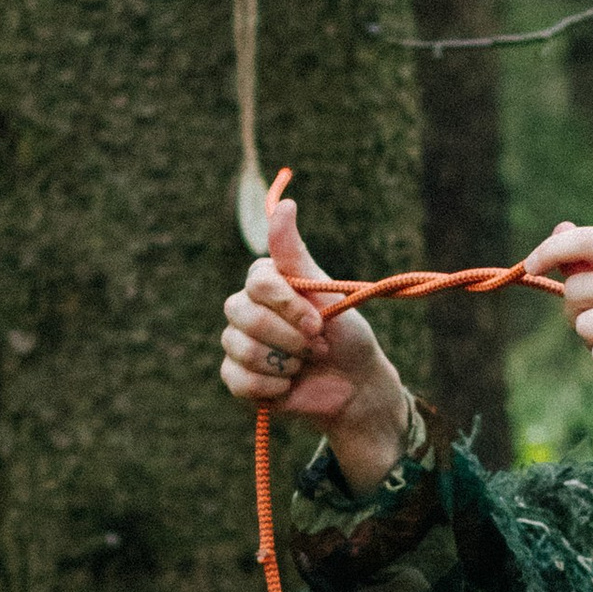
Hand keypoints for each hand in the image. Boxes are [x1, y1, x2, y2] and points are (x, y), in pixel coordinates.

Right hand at [219, 189, 412, 492]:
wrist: (355, 384)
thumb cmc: (344, 334)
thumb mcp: (326, 292)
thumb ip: (296, 254)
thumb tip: (285, 204)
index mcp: (265, 284)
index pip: (258, 283)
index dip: (288, 305)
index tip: (318, 322)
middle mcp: (246, 309)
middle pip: (244, 315)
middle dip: (289, 337)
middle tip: (318, 346)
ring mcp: (239, 343)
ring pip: (241, 348)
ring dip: (285, 362)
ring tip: (305, 364)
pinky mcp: (238, 377)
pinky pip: (237, 379)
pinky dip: (270, 386)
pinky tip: (289, 385)